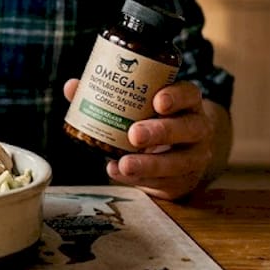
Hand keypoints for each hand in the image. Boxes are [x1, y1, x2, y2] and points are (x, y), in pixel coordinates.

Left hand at [63, 79, 229, 200]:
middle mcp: (197, 127)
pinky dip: (141, 180)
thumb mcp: (137, 106)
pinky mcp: (184, 180)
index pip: (189, 94)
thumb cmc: (150, 120)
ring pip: (180, 161)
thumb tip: (72, 87)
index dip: (176, 96)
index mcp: (186, 102)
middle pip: (188, 128)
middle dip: (160, 131)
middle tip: (134, 134)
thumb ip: (106, 95)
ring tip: (123, 164)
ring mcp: (195, 156)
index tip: (157, 101)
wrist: (175, 154)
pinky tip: (118, 173)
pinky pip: (166, 182)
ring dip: (150, 164)